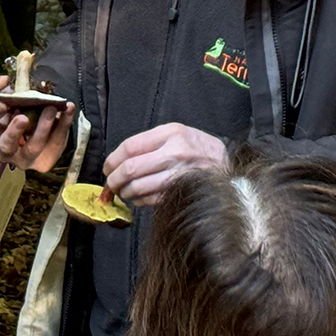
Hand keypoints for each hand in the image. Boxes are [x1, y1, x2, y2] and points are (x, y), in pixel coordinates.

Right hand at [0, 74, 74, 170]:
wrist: (39, 135)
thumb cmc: (18, 115)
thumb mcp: (9, 103)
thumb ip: (4, 91)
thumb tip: (3, 80)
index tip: (2, 104)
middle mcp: (4, 150)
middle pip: (6, 146)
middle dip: (13, 132)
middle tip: (23, 118)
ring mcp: (24, 159)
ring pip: (32, 148)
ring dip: (43, 128)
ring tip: (51, 109)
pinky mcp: (43, 161)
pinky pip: (56, 144)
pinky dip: (63, 125)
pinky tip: (68, 109)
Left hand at [102, 123, 228, 206]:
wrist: (227, 166)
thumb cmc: (199, 149)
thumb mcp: (178, 134)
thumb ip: (150, 143)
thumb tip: (119, 160)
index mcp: (171, 134)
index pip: (130, 147)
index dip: (112, 160)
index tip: (107, 167)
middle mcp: (175, 153)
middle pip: (130, 169)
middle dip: (114, 179)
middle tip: (110, 184)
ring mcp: (178, 175)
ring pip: (138, 187)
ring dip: (125, 192)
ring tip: (124, 191)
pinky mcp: (180, 192)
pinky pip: (150, 200)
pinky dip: (139, 201)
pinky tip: (139, 197)